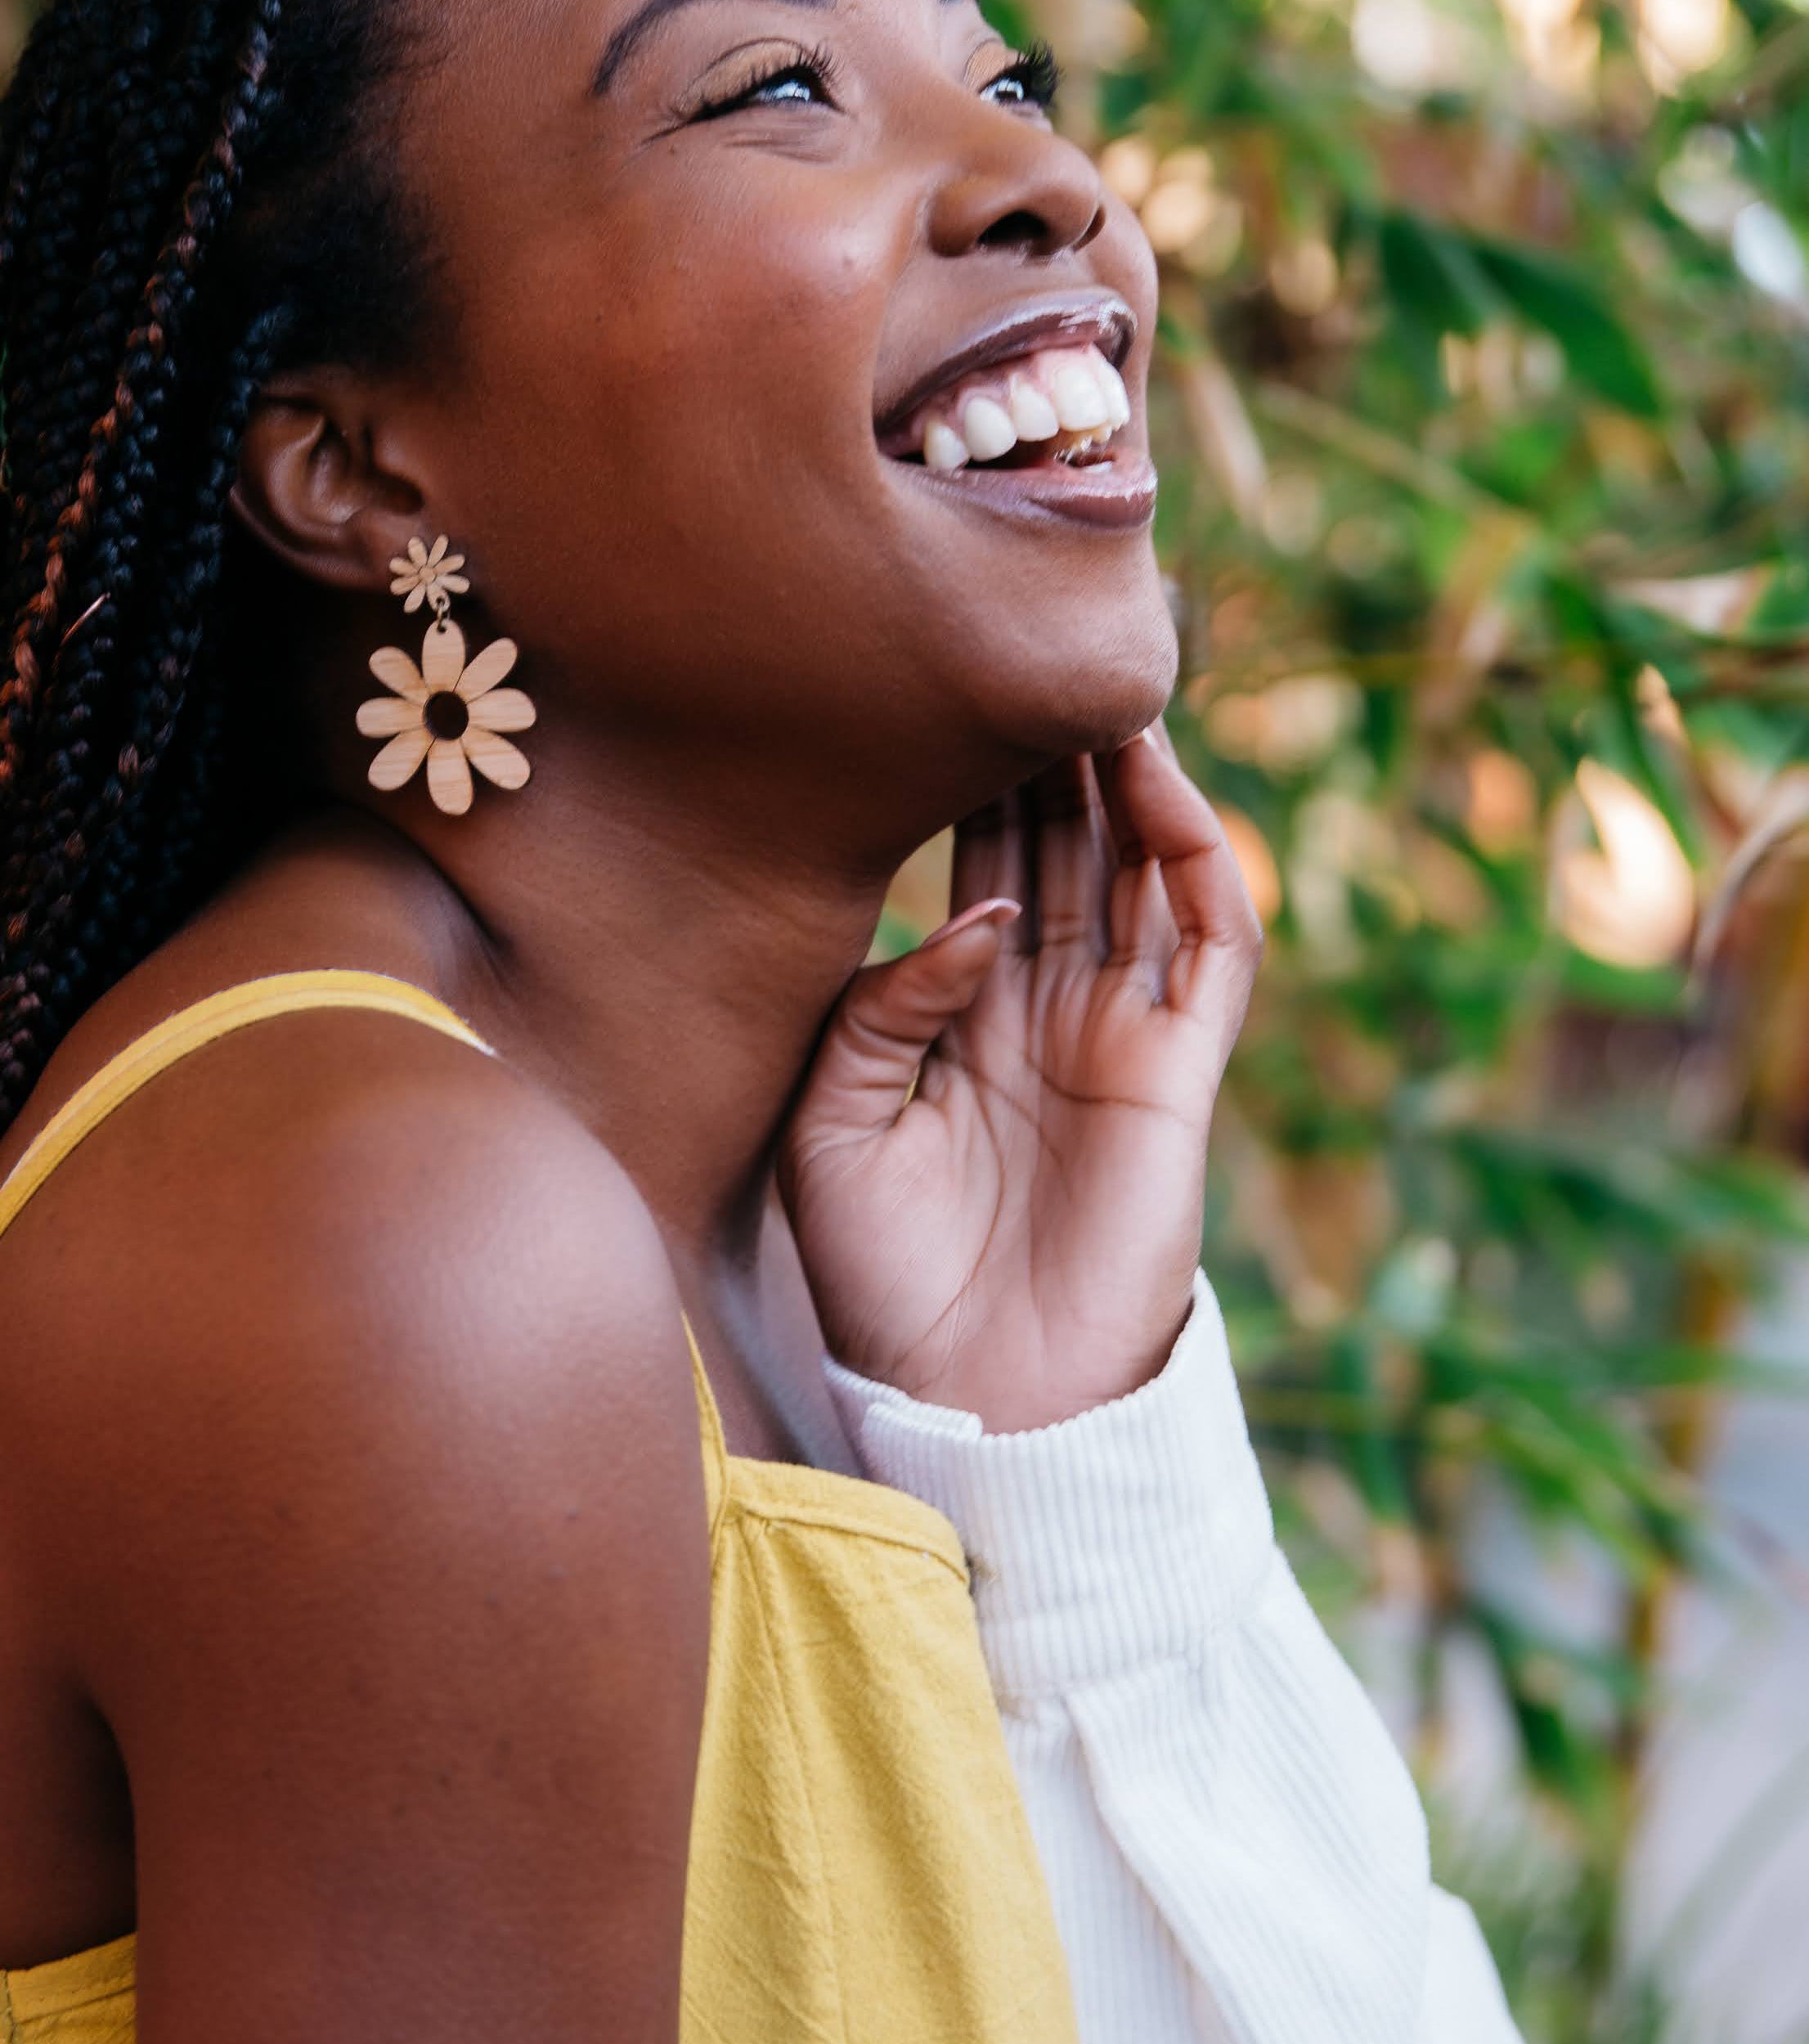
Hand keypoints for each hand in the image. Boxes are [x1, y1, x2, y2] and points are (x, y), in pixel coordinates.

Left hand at [781, 731, 1262, 1434]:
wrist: (965, 1400)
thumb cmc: (881, 1280)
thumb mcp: (832, 1124)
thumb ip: (884, 1007)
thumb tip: (974, 916)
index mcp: (963, 1016)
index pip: (985, 861)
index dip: (978, 777)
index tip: (947, 683)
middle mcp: (1048, 1010)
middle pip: (1068, 844)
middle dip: (1054, 750)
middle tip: (1033, 643)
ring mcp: (1123, 1036)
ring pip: (1145, 870)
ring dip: (1130, 778)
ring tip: (1098, 685)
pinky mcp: (1180, 1074)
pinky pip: (1212, 941)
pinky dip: (1196, 855)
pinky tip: (1155, 783)